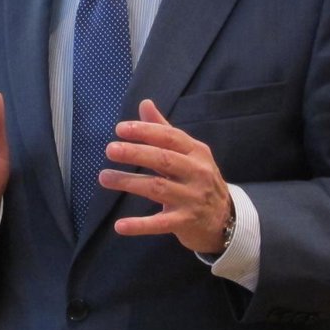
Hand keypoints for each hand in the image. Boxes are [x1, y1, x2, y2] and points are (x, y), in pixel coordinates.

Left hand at [100, 99, 231, 253]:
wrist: (225, 219)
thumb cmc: (198, 179)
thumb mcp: (188, 153)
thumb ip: (164, 130)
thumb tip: (145, 103)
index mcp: (196, 151)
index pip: (169, 137)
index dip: (145, 131)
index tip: (120, 129)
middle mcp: (197, 173)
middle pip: (163, 159)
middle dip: (135, 153)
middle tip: (110, 150)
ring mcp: (192, 198)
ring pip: (157, 188)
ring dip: (129, 183)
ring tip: (104, 178)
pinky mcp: (185, 222)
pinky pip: (159, 223)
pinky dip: (139, 225)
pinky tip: (119, 226)